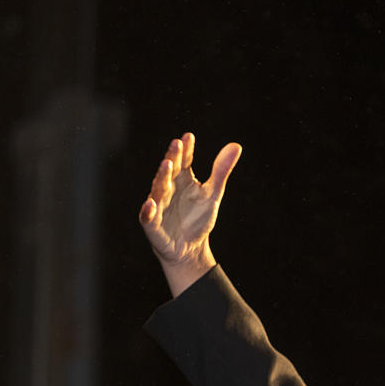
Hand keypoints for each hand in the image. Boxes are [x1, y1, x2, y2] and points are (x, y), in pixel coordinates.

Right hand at [138, 132, 241, 295]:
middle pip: (170, 171)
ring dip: (162, 177)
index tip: (189, 137)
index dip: (186, 150)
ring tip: (167, 165)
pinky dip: (148, 210)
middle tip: (177, 144)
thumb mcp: (213, 193)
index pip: (183, 161)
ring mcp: (159, 205)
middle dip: (173, 158)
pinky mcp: (153, 224)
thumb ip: (221, 171)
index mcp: (181, 179)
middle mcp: (168, 188)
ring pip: (158, 189)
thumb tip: (236, 146)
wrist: (190, 248)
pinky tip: (151, 203)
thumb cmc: (198, 218)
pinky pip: (149, 217)